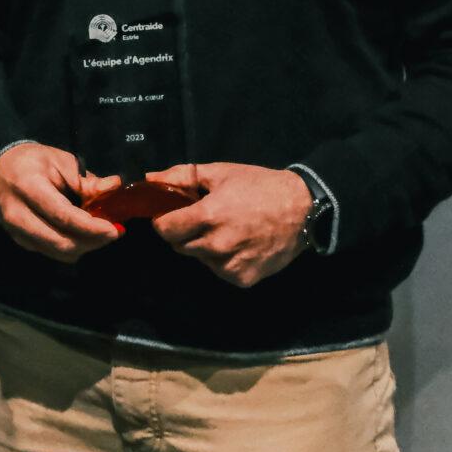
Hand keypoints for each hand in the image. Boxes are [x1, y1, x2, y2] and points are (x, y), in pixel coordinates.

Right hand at [0, 143, 123, 261]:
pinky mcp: (19, 242)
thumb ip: (86, 180)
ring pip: (57, 253)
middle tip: (113, 232)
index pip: (63, 216)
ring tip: (100, 233)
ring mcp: (16, 232)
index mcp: (29, 188)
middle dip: (92, 242)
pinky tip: (82, 234)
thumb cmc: (32, 162)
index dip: (91, 227)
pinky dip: (71, 247)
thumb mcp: (60, 161)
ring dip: (84, 247)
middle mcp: (19, 215)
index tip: (114, 229)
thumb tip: (114, 187)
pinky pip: (51, 252)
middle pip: (60, 242)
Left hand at [148, 162, 311, 288]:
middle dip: (184, 232)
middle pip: (179, 245)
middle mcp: (216, 245)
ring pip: (199, 259)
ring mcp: (230, 265)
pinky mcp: (243, 279)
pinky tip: (239, 244)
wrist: (303, 209)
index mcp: (208, 217)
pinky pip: (219, 270)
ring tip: (225, 230)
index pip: (164, 229)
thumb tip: (149, 179)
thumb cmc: (260, 186)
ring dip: (204, 247)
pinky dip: (222, 260)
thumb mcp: (220, 172)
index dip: (164, 220)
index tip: (172, 214)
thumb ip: (182, 176)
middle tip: (203, 219)